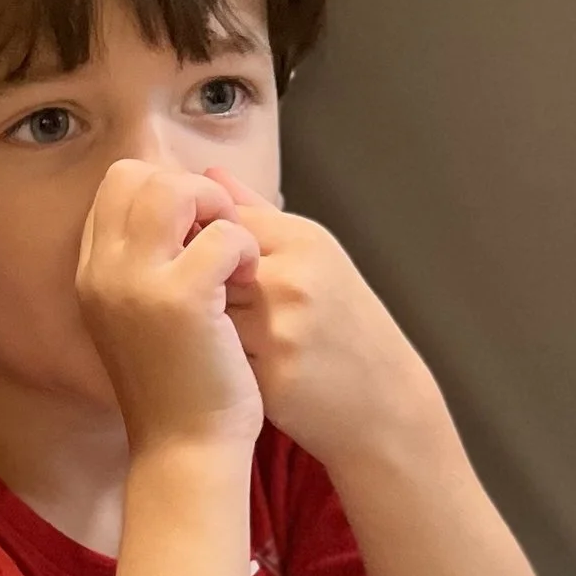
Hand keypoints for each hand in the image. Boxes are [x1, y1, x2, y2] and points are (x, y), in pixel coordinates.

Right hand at [75, 158, 263, 452]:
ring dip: (216, 212)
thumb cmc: (179, 386)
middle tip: (218, 239)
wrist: (185, 450)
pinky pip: (222, 234)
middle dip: (188, 192)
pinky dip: (244, 250)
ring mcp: (134, 284)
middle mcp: (102, 273)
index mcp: (92, 274)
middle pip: (134, 175)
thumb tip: (192, 192)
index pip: (116, 188)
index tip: (194, 235)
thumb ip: (153, 259)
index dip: (163, 194)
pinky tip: (246, 285)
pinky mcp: (178, 299)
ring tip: (233, 257)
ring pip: (173, 190)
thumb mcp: (149, 315)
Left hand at [205, 179, 443, 471]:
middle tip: (199, 309)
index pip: (220, 219)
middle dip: (192, 285)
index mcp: (302, 240)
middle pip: (204, 265)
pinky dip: (212, 363)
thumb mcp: (312, 256)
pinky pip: (214, 358)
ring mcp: (282, 329)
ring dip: (198, 326)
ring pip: (203, 312)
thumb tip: (208, 175)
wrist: (383, 400)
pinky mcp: (271, 376)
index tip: (195, 266)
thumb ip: (256, 215)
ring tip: (213, 339)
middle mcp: (292, 278)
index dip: (198, 244)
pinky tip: (222, 369)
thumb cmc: (343, 324)